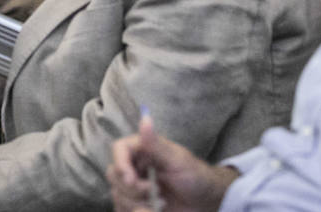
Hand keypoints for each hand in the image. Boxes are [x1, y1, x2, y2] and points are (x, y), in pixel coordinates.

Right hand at [108, 116, 234, 211]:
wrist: (206, 202)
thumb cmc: (195, 177)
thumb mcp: (177, 161)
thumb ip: (156, 145)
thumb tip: (145, 118)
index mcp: (143, 150)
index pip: (119, 149)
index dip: (120, 163)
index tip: (130, 179)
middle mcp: (135, 167)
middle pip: (114, 175)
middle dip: (132, 188)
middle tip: (155, 191)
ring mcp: (135, 187)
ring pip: (117, 195)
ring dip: (136, 203)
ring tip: (161, 204)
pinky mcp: (136, 204)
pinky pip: (122, 209)